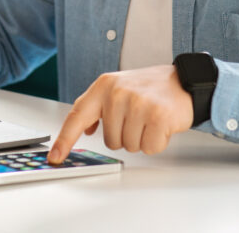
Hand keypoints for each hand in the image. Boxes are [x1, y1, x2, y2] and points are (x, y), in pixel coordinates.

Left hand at [47, 64, 193, 163]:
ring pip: (129, 146)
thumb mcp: (118, 88)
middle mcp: (118, 93)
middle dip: (126, 136)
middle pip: (110, 141)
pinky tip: (162, 125)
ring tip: (150, 119)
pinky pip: (150, 148)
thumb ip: (98, 107)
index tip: (55, 157)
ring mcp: (138, 104)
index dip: (65, 139)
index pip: (77, 115)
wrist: (184, 82)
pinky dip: (157, 142)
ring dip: (142, 139)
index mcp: (104, 86)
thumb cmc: (149, 89)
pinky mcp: (157, 117)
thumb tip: (85, 129)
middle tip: (139, 117)